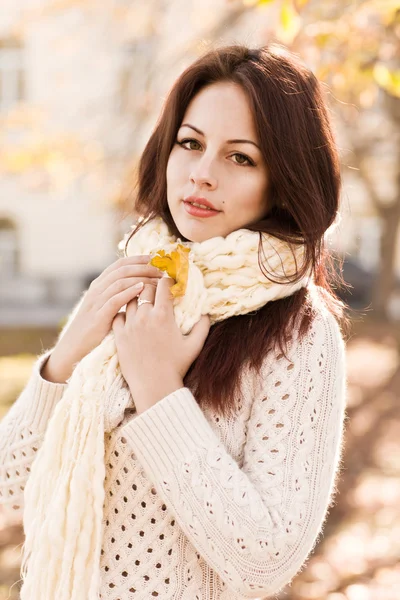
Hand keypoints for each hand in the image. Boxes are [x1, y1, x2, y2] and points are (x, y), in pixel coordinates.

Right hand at [42, 256, 162, 382]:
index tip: (158, 258)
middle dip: (145, 267)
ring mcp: (96, 301)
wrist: (75, 347)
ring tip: (158, 279)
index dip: (140, 259)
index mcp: (100, 284)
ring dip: (141, 278)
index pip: (121, 263)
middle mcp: (97, 289)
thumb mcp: (106, 306)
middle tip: (162, 269)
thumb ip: (119, 294)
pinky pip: (114, 299)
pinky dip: (129, 292)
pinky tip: (142, 290)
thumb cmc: (95, 327)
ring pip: (120, 282)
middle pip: (123, 270)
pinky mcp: (98, 316)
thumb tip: (143, 285)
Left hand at [111, 276, 210, 413]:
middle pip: (144, 287)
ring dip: (137, 298)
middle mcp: (144, 316)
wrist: (154, 386)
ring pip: (130, 299)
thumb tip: (206, 312)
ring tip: (143, 303)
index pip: (163, 285)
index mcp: (163, 315)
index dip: (168, 280)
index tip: (170, 281)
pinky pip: (117, 315)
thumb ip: (203, 326)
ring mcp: (129, 325)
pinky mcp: (119, 335)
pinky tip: (130, 317)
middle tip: (156, 290)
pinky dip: (123, 313)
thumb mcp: (195, 346)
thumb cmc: (176, 367)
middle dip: (151, 285)